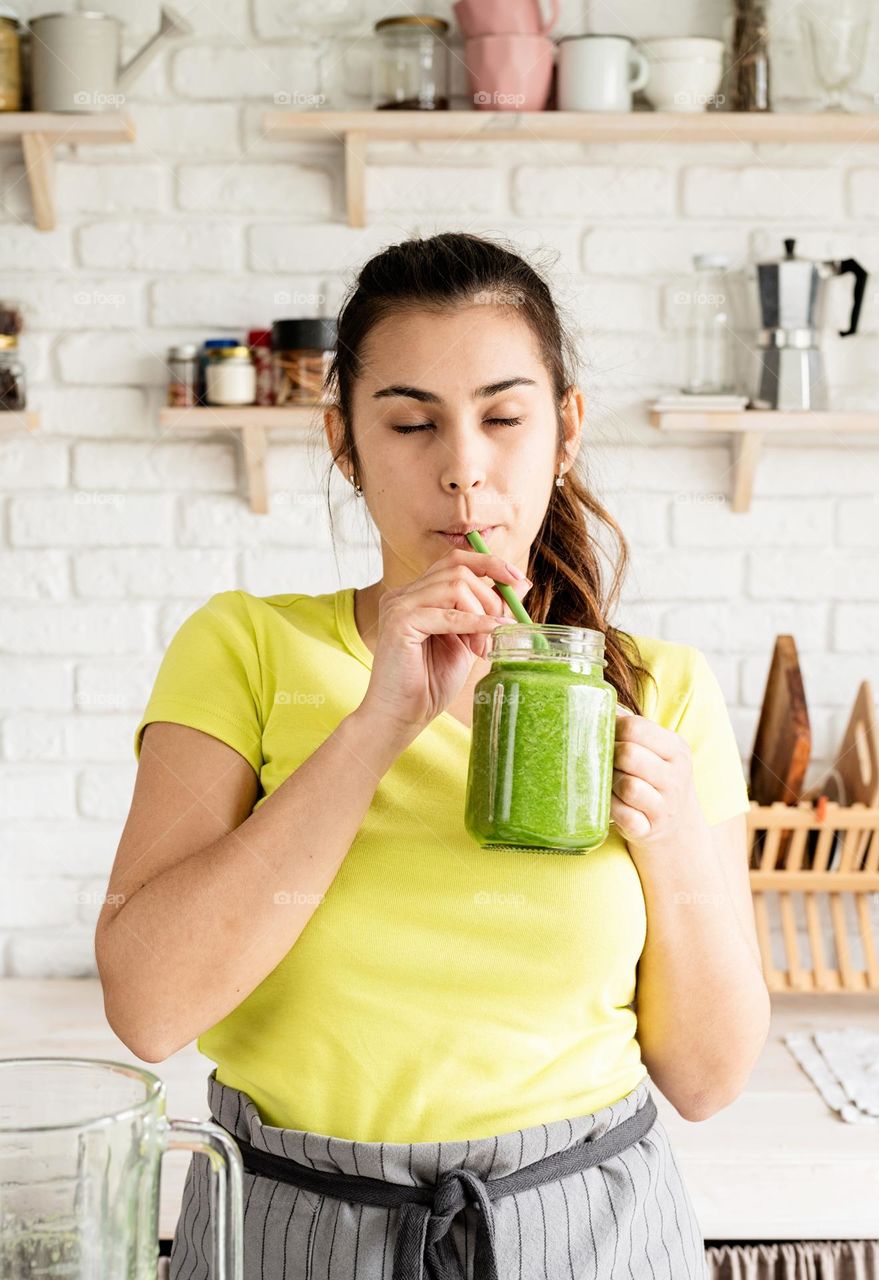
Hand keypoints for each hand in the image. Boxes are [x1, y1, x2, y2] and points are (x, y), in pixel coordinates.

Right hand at [359, 549, 532, 738]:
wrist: (401, 717)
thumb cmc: (430, 684)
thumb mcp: (468, 640)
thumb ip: (487, 611)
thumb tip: (520, 582)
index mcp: (417, 595)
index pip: (455, 560)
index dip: (489, 563)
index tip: (517, 579)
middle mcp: (404, 594)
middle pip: (458, 569)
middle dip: (490, 596)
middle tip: (501, 629)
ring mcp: (398, 606)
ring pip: (455, 586)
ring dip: (480, 615)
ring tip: (482, 648)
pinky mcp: (399, 623)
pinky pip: (446, 614)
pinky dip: (473, 624)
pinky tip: (484, 640)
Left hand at [611, 707, 705, 849]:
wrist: (678, 827)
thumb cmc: (655, 779)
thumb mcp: (656, 750)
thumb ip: (632, 726)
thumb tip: (596, 699)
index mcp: (676, 748)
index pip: (636, 727)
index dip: (612, 730)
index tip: (606, 738)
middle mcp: (675, 776)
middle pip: (628, 754)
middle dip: (609, 758)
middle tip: (605, 763)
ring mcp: (666, 806)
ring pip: (627, 786)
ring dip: (610, 785)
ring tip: (610, 785)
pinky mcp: (651, 830)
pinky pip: (624, 816)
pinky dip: (612, 810)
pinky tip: (612, 806)